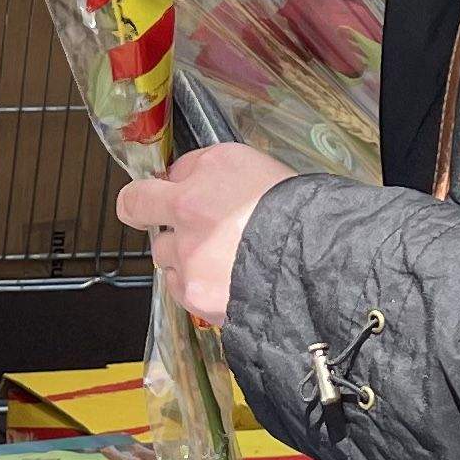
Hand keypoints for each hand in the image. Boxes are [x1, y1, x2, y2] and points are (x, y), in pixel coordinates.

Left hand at [119, 145, 290, 323]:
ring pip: (165, 255)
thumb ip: (204, 169)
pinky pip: (180, 287)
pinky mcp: (196, 294)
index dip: (141, 195)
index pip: (144, 187)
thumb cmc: (296, 213)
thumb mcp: (252, 166)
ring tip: (222, 257)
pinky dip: (195, 284)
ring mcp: (189, 258)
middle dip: (160, 218)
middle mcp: (189, 213)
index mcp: (204, 177)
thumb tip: (178, 179)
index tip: (146, 199)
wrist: (317, 263)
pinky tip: (225, 279)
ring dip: (183, 254)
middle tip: (191, 225)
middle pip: (143, 215)